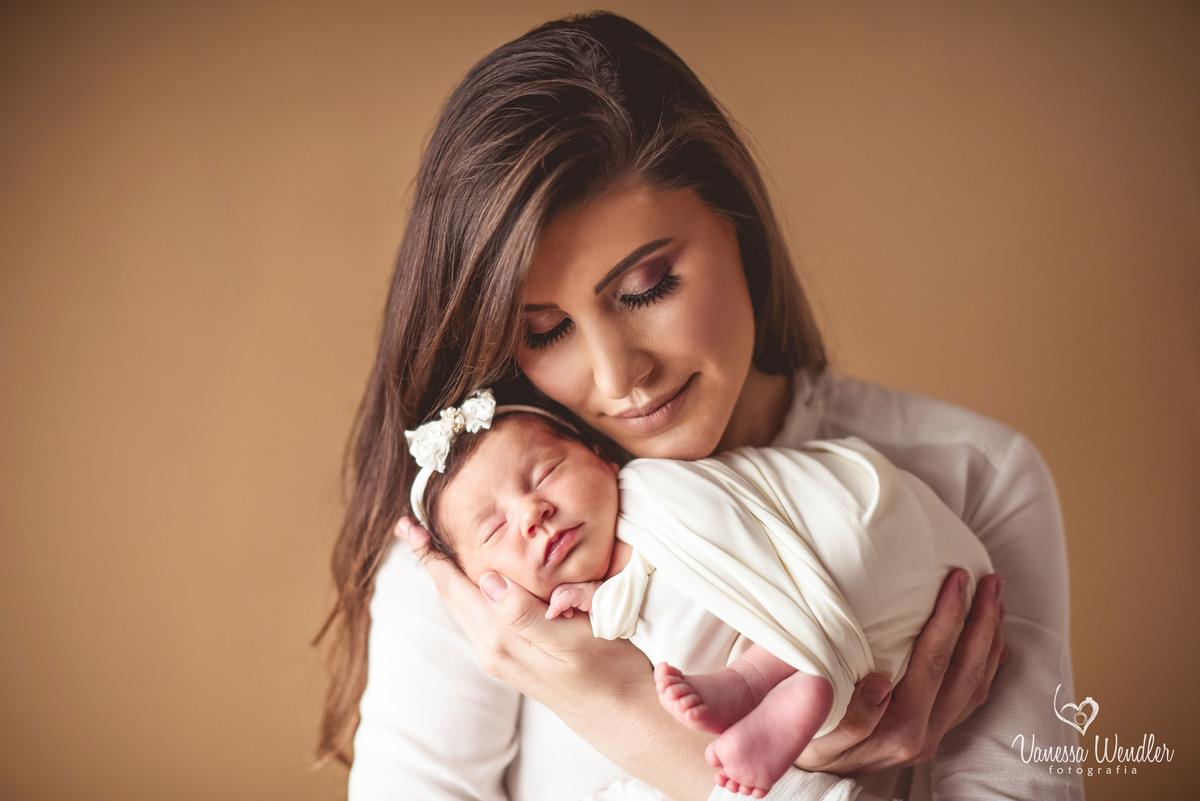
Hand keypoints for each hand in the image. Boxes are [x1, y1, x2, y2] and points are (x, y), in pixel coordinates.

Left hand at [395, 518, 651, 721]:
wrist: (622, 714)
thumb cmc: (607, 672)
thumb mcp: (571, 639)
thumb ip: (525, 614)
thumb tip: (488, 580)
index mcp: (501, 640)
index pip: (454, 588)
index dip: (430, 555)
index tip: (408, 525)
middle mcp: (492, 649)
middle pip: (450, 596)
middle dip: (430, 560)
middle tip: (410, 526)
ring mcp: (501, 656)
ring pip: (462, 606)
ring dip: (446, 575)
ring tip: (432, 546)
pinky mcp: (514, 657)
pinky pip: (479, 616)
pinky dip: (467, 590)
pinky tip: (475, 578)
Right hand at [796, 569, 1006, 774]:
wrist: (814, 774)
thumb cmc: (809, 742)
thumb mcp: (816, 732)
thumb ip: (850, 717)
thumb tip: (880, 684)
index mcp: (900, 729)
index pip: (933, 664)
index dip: (948, 618)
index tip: (956, 580)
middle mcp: (925, 734)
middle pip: (966, 671)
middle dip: (982, 620)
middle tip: (989, 579)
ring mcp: (934, 735)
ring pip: (977, 684)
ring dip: (990, 638)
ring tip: (995, 598)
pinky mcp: (935, 733)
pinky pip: (973, 697)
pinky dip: (987, 664)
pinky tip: (992, 641)